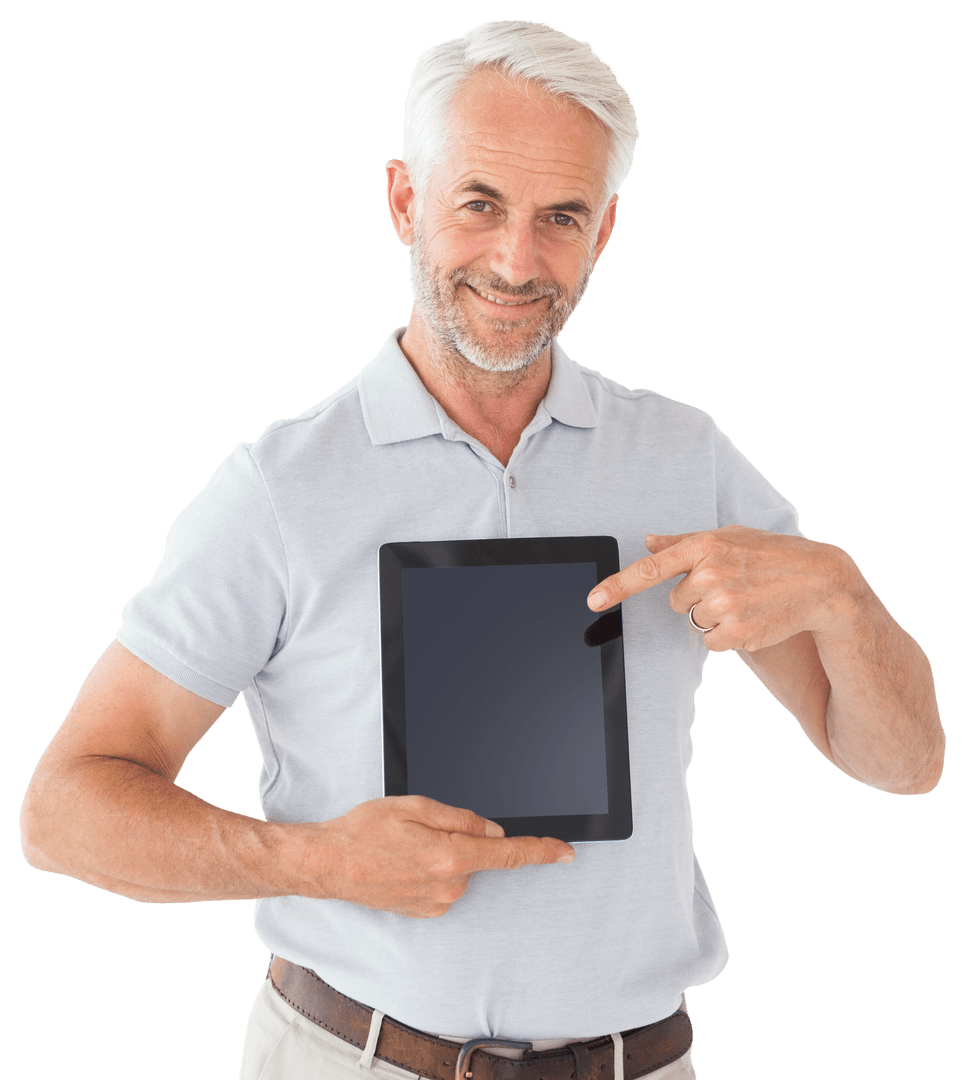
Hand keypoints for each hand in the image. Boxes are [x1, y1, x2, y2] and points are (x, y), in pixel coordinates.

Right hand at [303, 795, 574, 918]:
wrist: (329, 864)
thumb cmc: (365, 830)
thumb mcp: (415, 807)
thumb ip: (460, 818)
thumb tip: (492, 830)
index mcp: (450, 856)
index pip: (509, 855)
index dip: (541, 851)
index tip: (566, 851)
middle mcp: (448, 886)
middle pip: (477, 855)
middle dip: (461, 837)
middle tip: (420, 826)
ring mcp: (436, 902)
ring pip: (459, 868)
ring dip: (443, 852)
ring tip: (403, 844)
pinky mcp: (424, 910)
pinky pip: (443, 882)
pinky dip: (431, 868)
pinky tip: (402, 861)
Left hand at [587, 525, 854, 652]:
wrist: (821, 581)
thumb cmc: (772, 555)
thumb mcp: (730, 536)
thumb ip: (684, 542)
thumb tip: (648, 540)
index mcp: (704, 546)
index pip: (651, 568)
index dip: (617, 586)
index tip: (593, 600)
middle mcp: (710, 574)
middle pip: (677, 602)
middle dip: (698, 598)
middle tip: (732, 586)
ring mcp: (725, 604)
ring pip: (695, 623)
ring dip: (715, 617)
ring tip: (747, 600)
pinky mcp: (738, 631)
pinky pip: (711, 642)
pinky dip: (728, 635)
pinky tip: (753, 617)